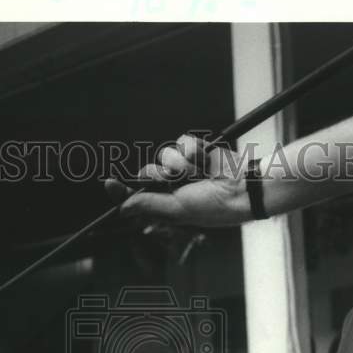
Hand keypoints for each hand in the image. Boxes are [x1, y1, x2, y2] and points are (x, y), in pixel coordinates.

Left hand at [104, 135, 252, 229]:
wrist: (243, 187)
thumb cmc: (213, 206)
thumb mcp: (177, 210)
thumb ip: (149, 206)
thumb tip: (122, 209)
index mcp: (165, 205)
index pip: (136, 197)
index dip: (121, 191)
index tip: (109, 183)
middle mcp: (171, 186)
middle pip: (146, 172)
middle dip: (158, 175)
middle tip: (175, 181)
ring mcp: (183, 167)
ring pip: (164, 156)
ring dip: (181, 165)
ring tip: (199, 174)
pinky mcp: (195, 151)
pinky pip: (182, 142)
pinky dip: (193, 150)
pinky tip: (206, 161)